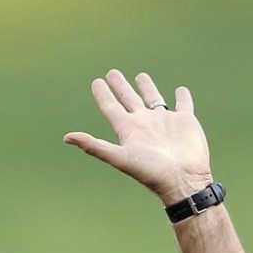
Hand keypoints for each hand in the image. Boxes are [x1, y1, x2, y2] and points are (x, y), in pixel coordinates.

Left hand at [64, 69, 213, 205]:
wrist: (182, 179)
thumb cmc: (150, 171)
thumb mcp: (119, 156)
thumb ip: (94, 145)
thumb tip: (66, 138)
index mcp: (128, 130)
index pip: (111, 107)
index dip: (102, 95)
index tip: (96, 82)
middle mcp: (144, 124)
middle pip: (128, 99)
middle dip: (120, 86)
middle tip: (112, 72)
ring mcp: (165, 122)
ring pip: (153, 99)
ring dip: (146, 88)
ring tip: (140, 76)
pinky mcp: (185, 121)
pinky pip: (183, 104)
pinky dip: (182, 97)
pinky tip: (180, 90)